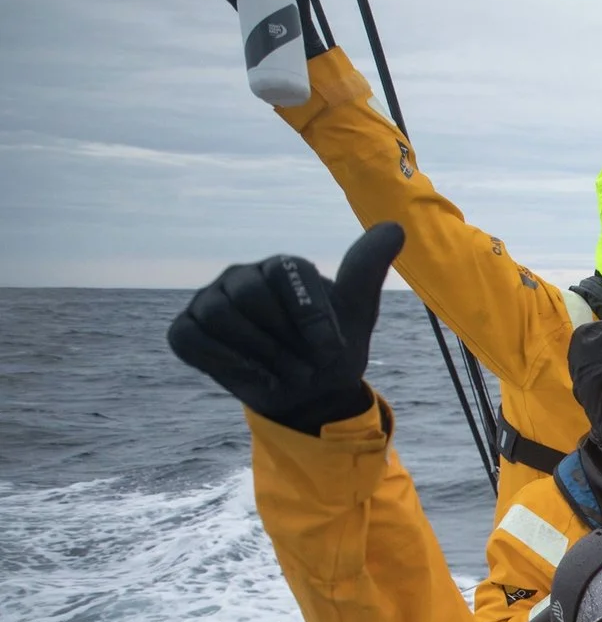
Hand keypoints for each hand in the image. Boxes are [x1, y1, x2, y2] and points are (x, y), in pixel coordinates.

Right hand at [166, 222, 400, 432]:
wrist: (308, 394)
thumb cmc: (329, 349)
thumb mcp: (358, 314)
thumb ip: (367, 270)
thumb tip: (395, 227)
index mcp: (281, 267)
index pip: (288, 271)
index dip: (311, 314)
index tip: (330, 348)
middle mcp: (241, 277)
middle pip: (250, 293)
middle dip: (284, 339)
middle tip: (309, 369)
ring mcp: (210, 302)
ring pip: (220, 315)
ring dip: (261, 355)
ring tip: (290, 376)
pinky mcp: (187, 330)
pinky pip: (191, 337)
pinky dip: (226, 361)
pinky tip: (258, 379)